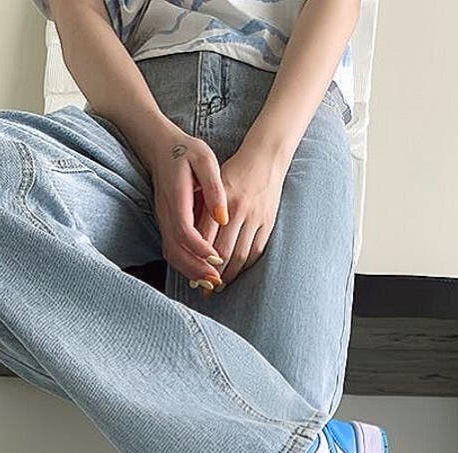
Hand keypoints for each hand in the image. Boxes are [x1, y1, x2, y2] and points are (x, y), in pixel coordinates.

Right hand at [135, 121, 229, 287]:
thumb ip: (214, 188)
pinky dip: (186, 265)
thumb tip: (223, 217)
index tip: (218, 258)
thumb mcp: (204, 160)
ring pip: (172, 254)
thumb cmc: (186, 151)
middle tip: (216, 280)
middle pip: (175, 250)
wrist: (160, 147)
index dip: (200, 248)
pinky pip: (173, 251)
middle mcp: (165, 213)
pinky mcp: (166, 225)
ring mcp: (163, 221)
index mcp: (176, 196)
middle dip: (195, 269)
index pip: (184, 230)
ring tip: (211, 281)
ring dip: (190, 272)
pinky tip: (202, 271)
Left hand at [194, 145, 287, 295]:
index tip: (192, 275)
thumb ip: (201, 210)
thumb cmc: (233, 172)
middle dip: (213, 274)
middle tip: (205, 289)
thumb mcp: (211, 184)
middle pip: (222, 251)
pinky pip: (256, 250)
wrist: (265, 158)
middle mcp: (238, 210)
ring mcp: (255, 217)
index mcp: (220, 200)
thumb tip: (189, 240)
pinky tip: (237, 273)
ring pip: (240, 255)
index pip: (206, 238)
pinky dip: (245, 265)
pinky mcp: (268, 222)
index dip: (198, 260)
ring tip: (220, 286)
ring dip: (229, 275)